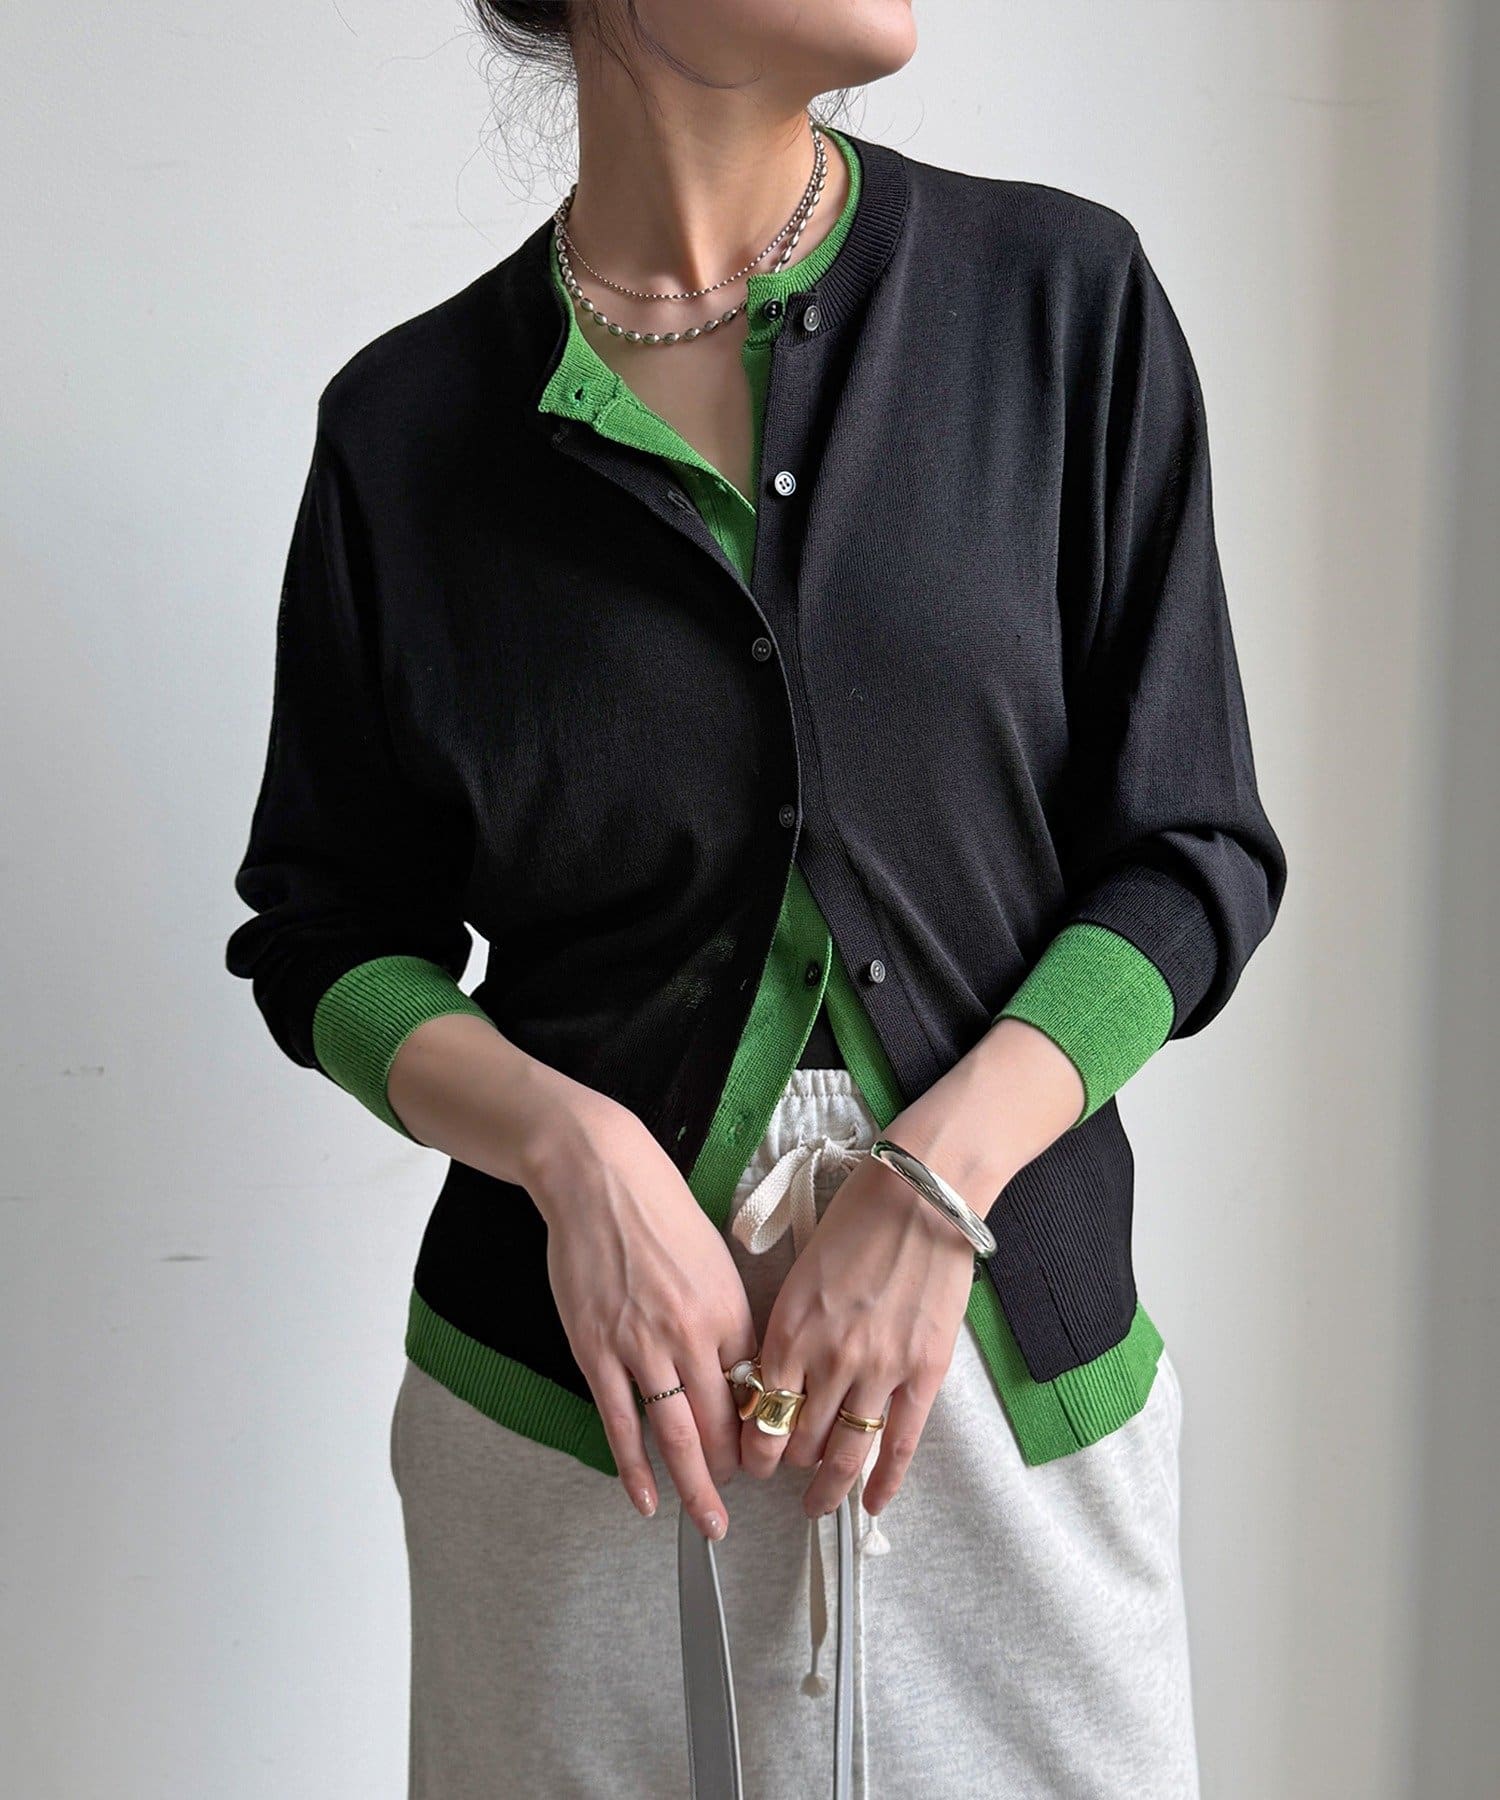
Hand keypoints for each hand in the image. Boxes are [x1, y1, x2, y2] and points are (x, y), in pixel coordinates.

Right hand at [523, 1085, 756, 1540]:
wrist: (600, 1178)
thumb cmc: (660, 1212)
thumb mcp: (715, 1262)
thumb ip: (729, 1319)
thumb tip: (742, 1373)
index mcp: (730, 1310)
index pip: (758, 1391)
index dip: (765, 1432)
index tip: (767, 1456)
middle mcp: (692, 1333)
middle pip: (722, 1423)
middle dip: (734, 1472)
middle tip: (738, 1506)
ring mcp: (641, 1345)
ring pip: (676, 1434)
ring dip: (695, 1486)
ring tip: (709, 1523)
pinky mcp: (597, 1350)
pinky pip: (621, 1422)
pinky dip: (634, 1468)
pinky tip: (647, 1499)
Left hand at [739, 1146, 976, 1518]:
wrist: (921, 1193)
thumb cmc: (857, 1220)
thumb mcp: (801, 1273)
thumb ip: (788, 1329)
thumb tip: (777, 1376)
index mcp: (788, 1331)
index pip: (760, 1412)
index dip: (751, 1446)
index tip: (750, 1459)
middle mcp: (827, 1359)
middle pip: (798, 1439)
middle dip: (785, 1466)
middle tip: (783, 1478)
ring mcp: (879, 1370)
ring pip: (845, 1451)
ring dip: (827, 1487)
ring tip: (817, 1506)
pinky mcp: (924, 1372)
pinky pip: (900, 1443)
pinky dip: (885, 1481)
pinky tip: (873, 1505)